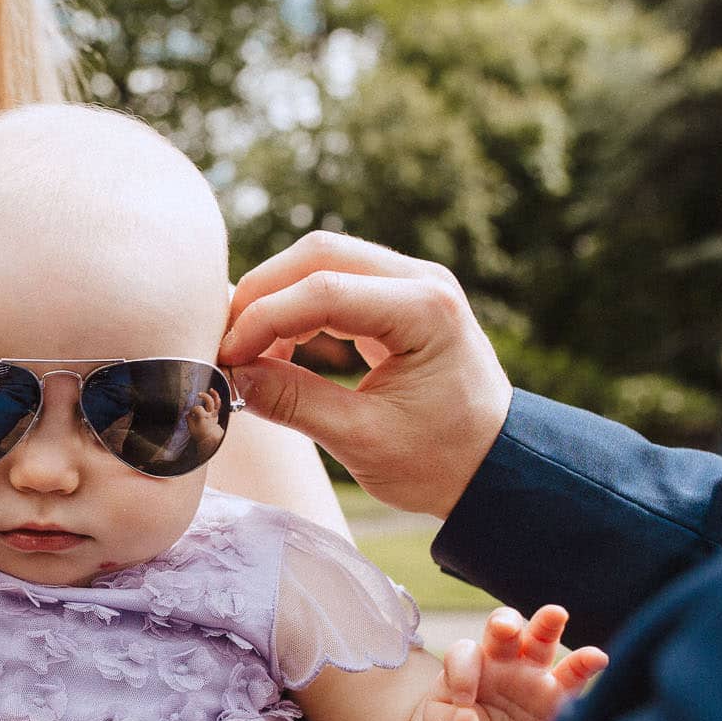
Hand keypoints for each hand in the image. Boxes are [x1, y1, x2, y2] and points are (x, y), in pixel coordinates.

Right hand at [219, 231, 511, 517]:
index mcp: (426, 312)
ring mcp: (413, 282)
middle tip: (227, 343)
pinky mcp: (401, 296)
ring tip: (249, 350)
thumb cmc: (441, 461)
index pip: (324, 292)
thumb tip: (235, 374)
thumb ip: (296, 403)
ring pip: (324, 259)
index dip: (263, 319)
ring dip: (276, 296)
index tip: (226, 357)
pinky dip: (298, 305)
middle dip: (262, 293)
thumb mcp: (363, 441)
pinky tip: (277, 348)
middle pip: (320, 254)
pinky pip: (338, 279)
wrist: (495, 466)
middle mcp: (423, 281)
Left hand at [422, 606, 608, 720]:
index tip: (461, 707)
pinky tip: (598, 658)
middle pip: (504, 626)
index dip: (461, 676)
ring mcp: (532, 674)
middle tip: (505, 628)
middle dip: (505, 623)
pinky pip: (574, 675)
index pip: (464, 654)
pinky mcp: (558, 694)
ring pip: (541, 639)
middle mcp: (501, 660)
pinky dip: (586, 663)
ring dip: (547, 624)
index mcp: (468, 665)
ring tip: (556, 614)